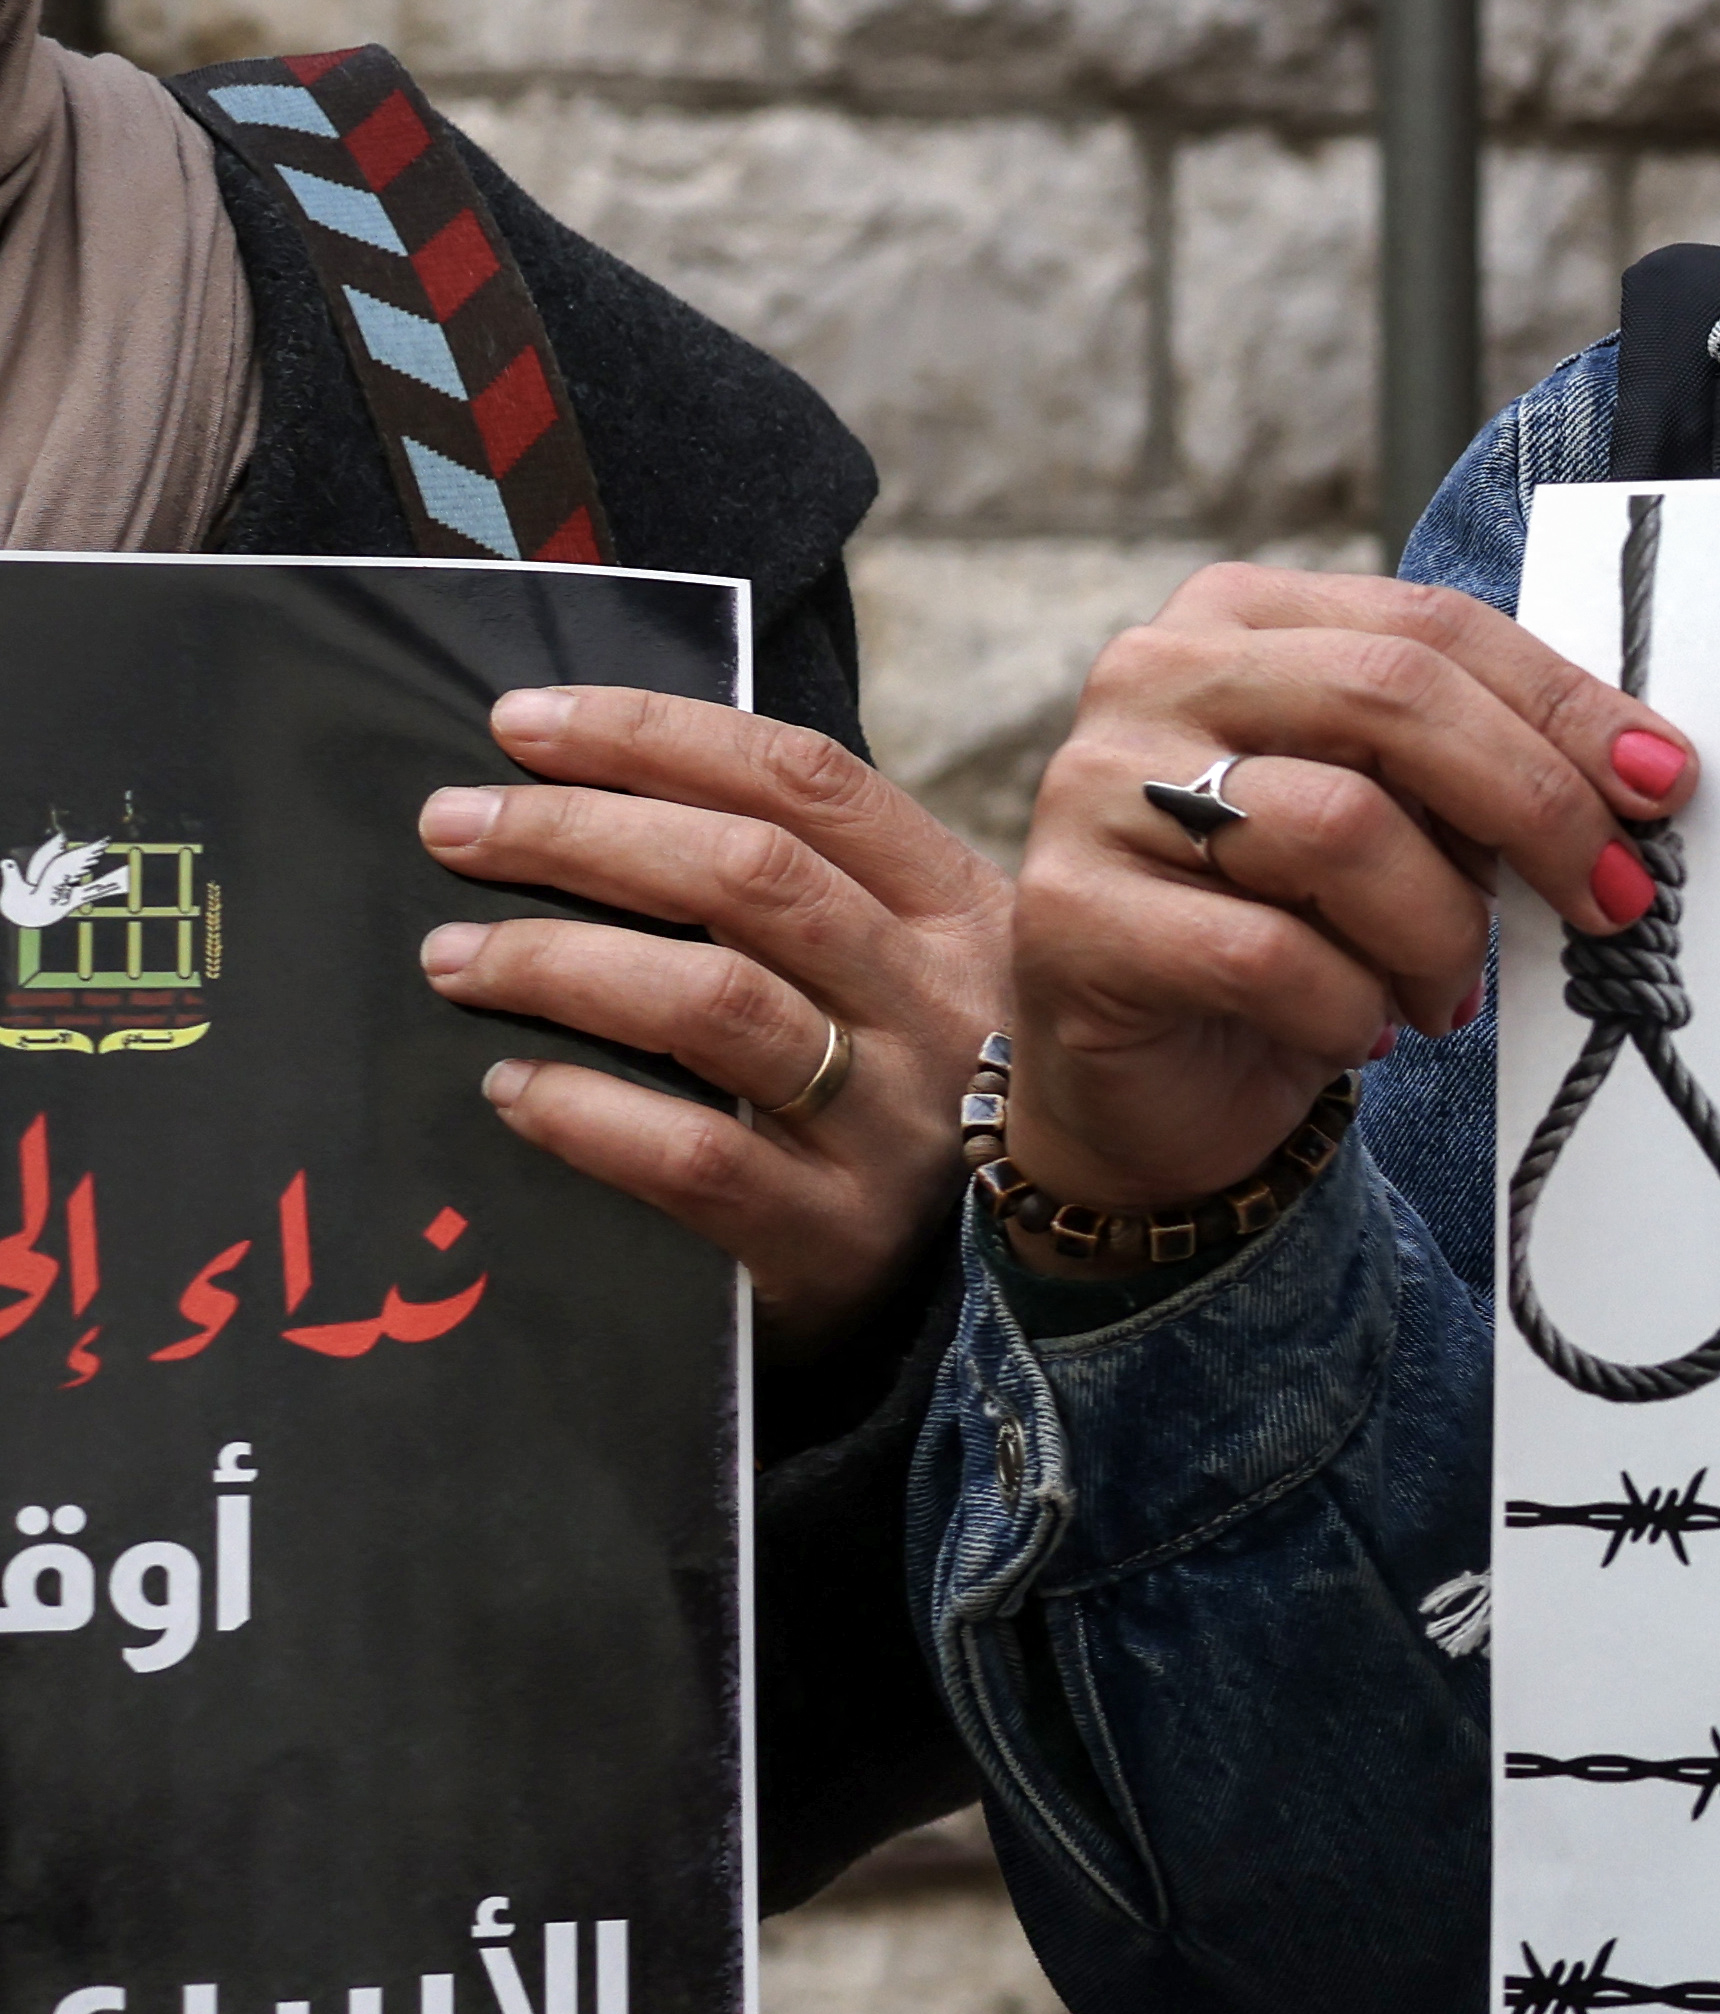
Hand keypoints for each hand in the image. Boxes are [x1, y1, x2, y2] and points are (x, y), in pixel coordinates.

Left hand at [417, 691, 1013, 1355]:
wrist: (974, 1291)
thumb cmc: (878, 1094)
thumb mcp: (885, 967)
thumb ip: (792, 882)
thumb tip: (577, 777)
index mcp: (959, 913)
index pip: (809, 784)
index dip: (655, 736)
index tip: (520, 723)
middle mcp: (943, 1008)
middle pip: (751, 875)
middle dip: (577, 832)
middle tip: (450, 828)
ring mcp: (898, 1127)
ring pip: (715, 1002)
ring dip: (556, 961)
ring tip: (452, 958)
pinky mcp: (836, 1240)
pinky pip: (692, 1155)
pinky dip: (581, 1111)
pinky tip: (508, 1091)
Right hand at [1009, 566, 1690, 1214]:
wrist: (1161, 1078)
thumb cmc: (1301, 926)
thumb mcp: (1403, 820)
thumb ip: (1479, 768)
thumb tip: (1639, 774)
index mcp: (1241, 619)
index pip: (1431, 627)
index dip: (1564, 706)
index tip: (1664, 784)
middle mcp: (1153, 677)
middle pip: (1389, 698)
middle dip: (1534, 804)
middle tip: (1611, 898)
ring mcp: (1094, 790)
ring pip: (1339, 829)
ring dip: (1438, 932)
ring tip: (1441, 991)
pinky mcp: (1070, 915)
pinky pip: (1268, 956)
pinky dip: (1353, 1010)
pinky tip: (1361, 1032)